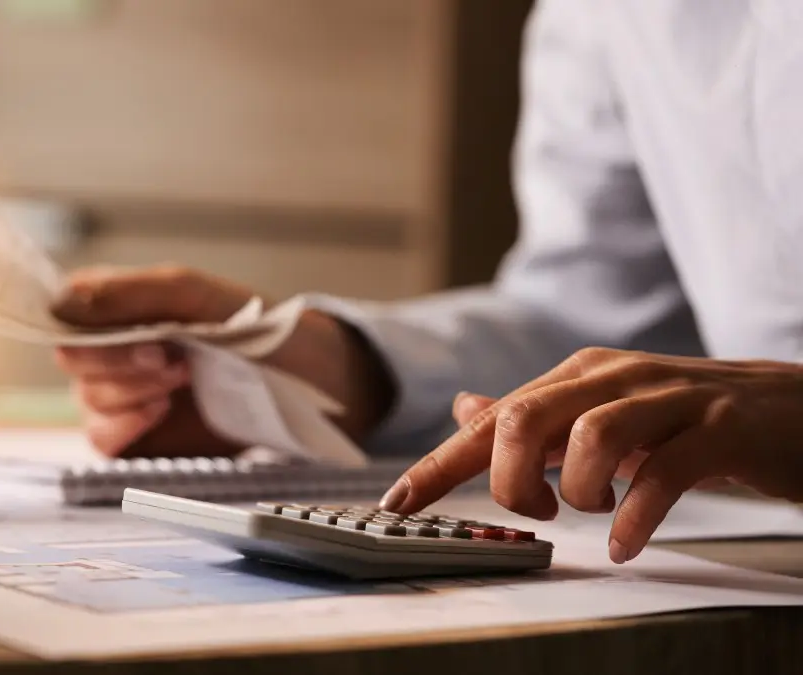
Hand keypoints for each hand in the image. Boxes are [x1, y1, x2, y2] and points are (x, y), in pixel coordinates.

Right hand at [51, 265, 393, 456]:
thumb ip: (130, 293)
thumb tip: (63, 301)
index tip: (140, 334)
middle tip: (173, 360)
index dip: (88, 328)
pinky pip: (104, 441)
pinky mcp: (140, 440)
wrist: (308, 381)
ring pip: (87, 403)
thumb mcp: (195, 295)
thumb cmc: (255, 328)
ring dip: (129, 394)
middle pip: (73, 361)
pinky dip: (125, 427)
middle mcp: (113, 352)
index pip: (64, 314)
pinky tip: (160, 412)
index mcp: (118, 308)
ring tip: (179, 383)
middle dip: (119, 363)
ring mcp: (125, 397)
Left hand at [379, 347, 802, 562]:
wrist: (795, 409)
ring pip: (591, 437)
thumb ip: (534, 415)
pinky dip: (635, 516)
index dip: (439, 464)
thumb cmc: (686, 418)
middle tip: (533, 511)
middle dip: (508, 478)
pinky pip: (664, 473)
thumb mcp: (601, 411)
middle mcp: (614, 377)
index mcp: (578, 376)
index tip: (398, 505)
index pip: (493, 419)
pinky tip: (625, 542)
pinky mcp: (719, 429)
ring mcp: (670, 399)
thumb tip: (464, 410)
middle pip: (526, 416)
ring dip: (578, 492)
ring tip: (591, 515)